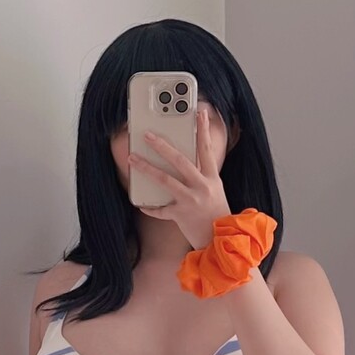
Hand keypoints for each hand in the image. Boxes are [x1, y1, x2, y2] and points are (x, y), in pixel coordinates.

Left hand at [128, 103, 229, 252]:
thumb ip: (202, 176)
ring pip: (165, 180)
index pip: (207, 149)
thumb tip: (184, 162)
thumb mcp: (215, 191)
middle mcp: (202, 187)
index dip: (203, 130)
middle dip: (162, 146)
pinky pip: (160, 209)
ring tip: (132, 158)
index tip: (199, 112)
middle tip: (147, 135)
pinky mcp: (181, 215)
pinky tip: (140, 203)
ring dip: (147, 168)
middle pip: (180, 160)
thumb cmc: (217, 214)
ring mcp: (191, 201)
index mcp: (212, 179)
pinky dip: (150, 207)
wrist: (222, 241)